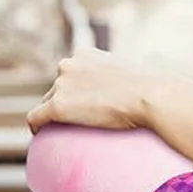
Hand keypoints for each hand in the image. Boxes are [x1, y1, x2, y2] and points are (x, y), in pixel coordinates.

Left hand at [26, 50, 154, 135]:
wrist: (153, 96)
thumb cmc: (156, 89)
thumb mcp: (140, 76)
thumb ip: (129, 80)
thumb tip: (147, 93)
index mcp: (87, 55)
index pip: (72, 71)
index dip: (76, 88)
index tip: (83, 102)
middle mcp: (69, 64)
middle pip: (57, 87)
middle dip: (63, 100)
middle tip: (75, 120)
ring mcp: (62, 85)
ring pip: (47, 102)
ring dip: (52, 114)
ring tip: (60, 131)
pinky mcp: (58, 106)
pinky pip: (36, 118)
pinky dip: (37, 126)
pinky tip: (41, 136)